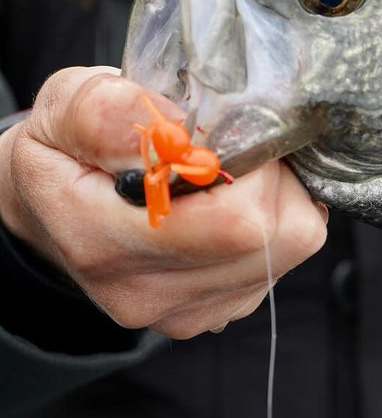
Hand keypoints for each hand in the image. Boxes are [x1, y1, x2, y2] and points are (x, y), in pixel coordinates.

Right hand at [0, 67, 327, 338]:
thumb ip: (112, 112)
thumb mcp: (64, 107)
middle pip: (274, 232)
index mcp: (103, 242)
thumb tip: (180, 129)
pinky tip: (238, 199)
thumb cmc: (64, 151)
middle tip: (235, 140)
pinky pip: (290, 253)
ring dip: (281, 192)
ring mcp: (190, 309)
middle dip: (271, 171)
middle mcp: (148, 292)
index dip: (249, 158)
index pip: (232, 217)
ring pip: (293, 240)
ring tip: (234, 168)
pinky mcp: (222, 309)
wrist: (51, 210)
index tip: (225, 125)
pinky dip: (280, 216)